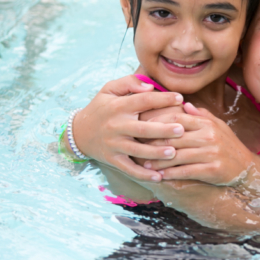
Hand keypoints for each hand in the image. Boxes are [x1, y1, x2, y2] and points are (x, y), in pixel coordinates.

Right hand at [70, 75, 185, 181]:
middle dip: (163, 130)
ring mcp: (114, 145)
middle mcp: (117, 126)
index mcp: (119, 106)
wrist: (78, 132)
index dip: (162, 99)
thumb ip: (129, 82)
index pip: (144, 101)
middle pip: (143, 129)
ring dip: (156, 153)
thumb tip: (150, 86)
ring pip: (138, 151)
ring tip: (173, 153)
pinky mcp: (112, 160)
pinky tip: (158, 177)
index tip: (180, 98)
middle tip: (181, 129)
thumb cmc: (101, 107)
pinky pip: (129, 169)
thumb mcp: (109, 89)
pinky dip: (143, 174)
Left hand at [141, 103, 259, 185]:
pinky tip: (160, 177)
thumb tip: (183, 103)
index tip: (142, 126)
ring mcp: (211, 152)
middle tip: (136, 148)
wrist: (246, 168)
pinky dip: (172, 174)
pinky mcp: (212, 169)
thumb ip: (200, 115)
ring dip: (159, 161)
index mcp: (206, 123)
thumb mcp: (217, 126)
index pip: (177, 117)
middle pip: (174, 137)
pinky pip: (187, 171)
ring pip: (178, 155)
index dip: (158, 121)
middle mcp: (208, 135)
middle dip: (153, 143)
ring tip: (144, 165)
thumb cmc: (227, 145)